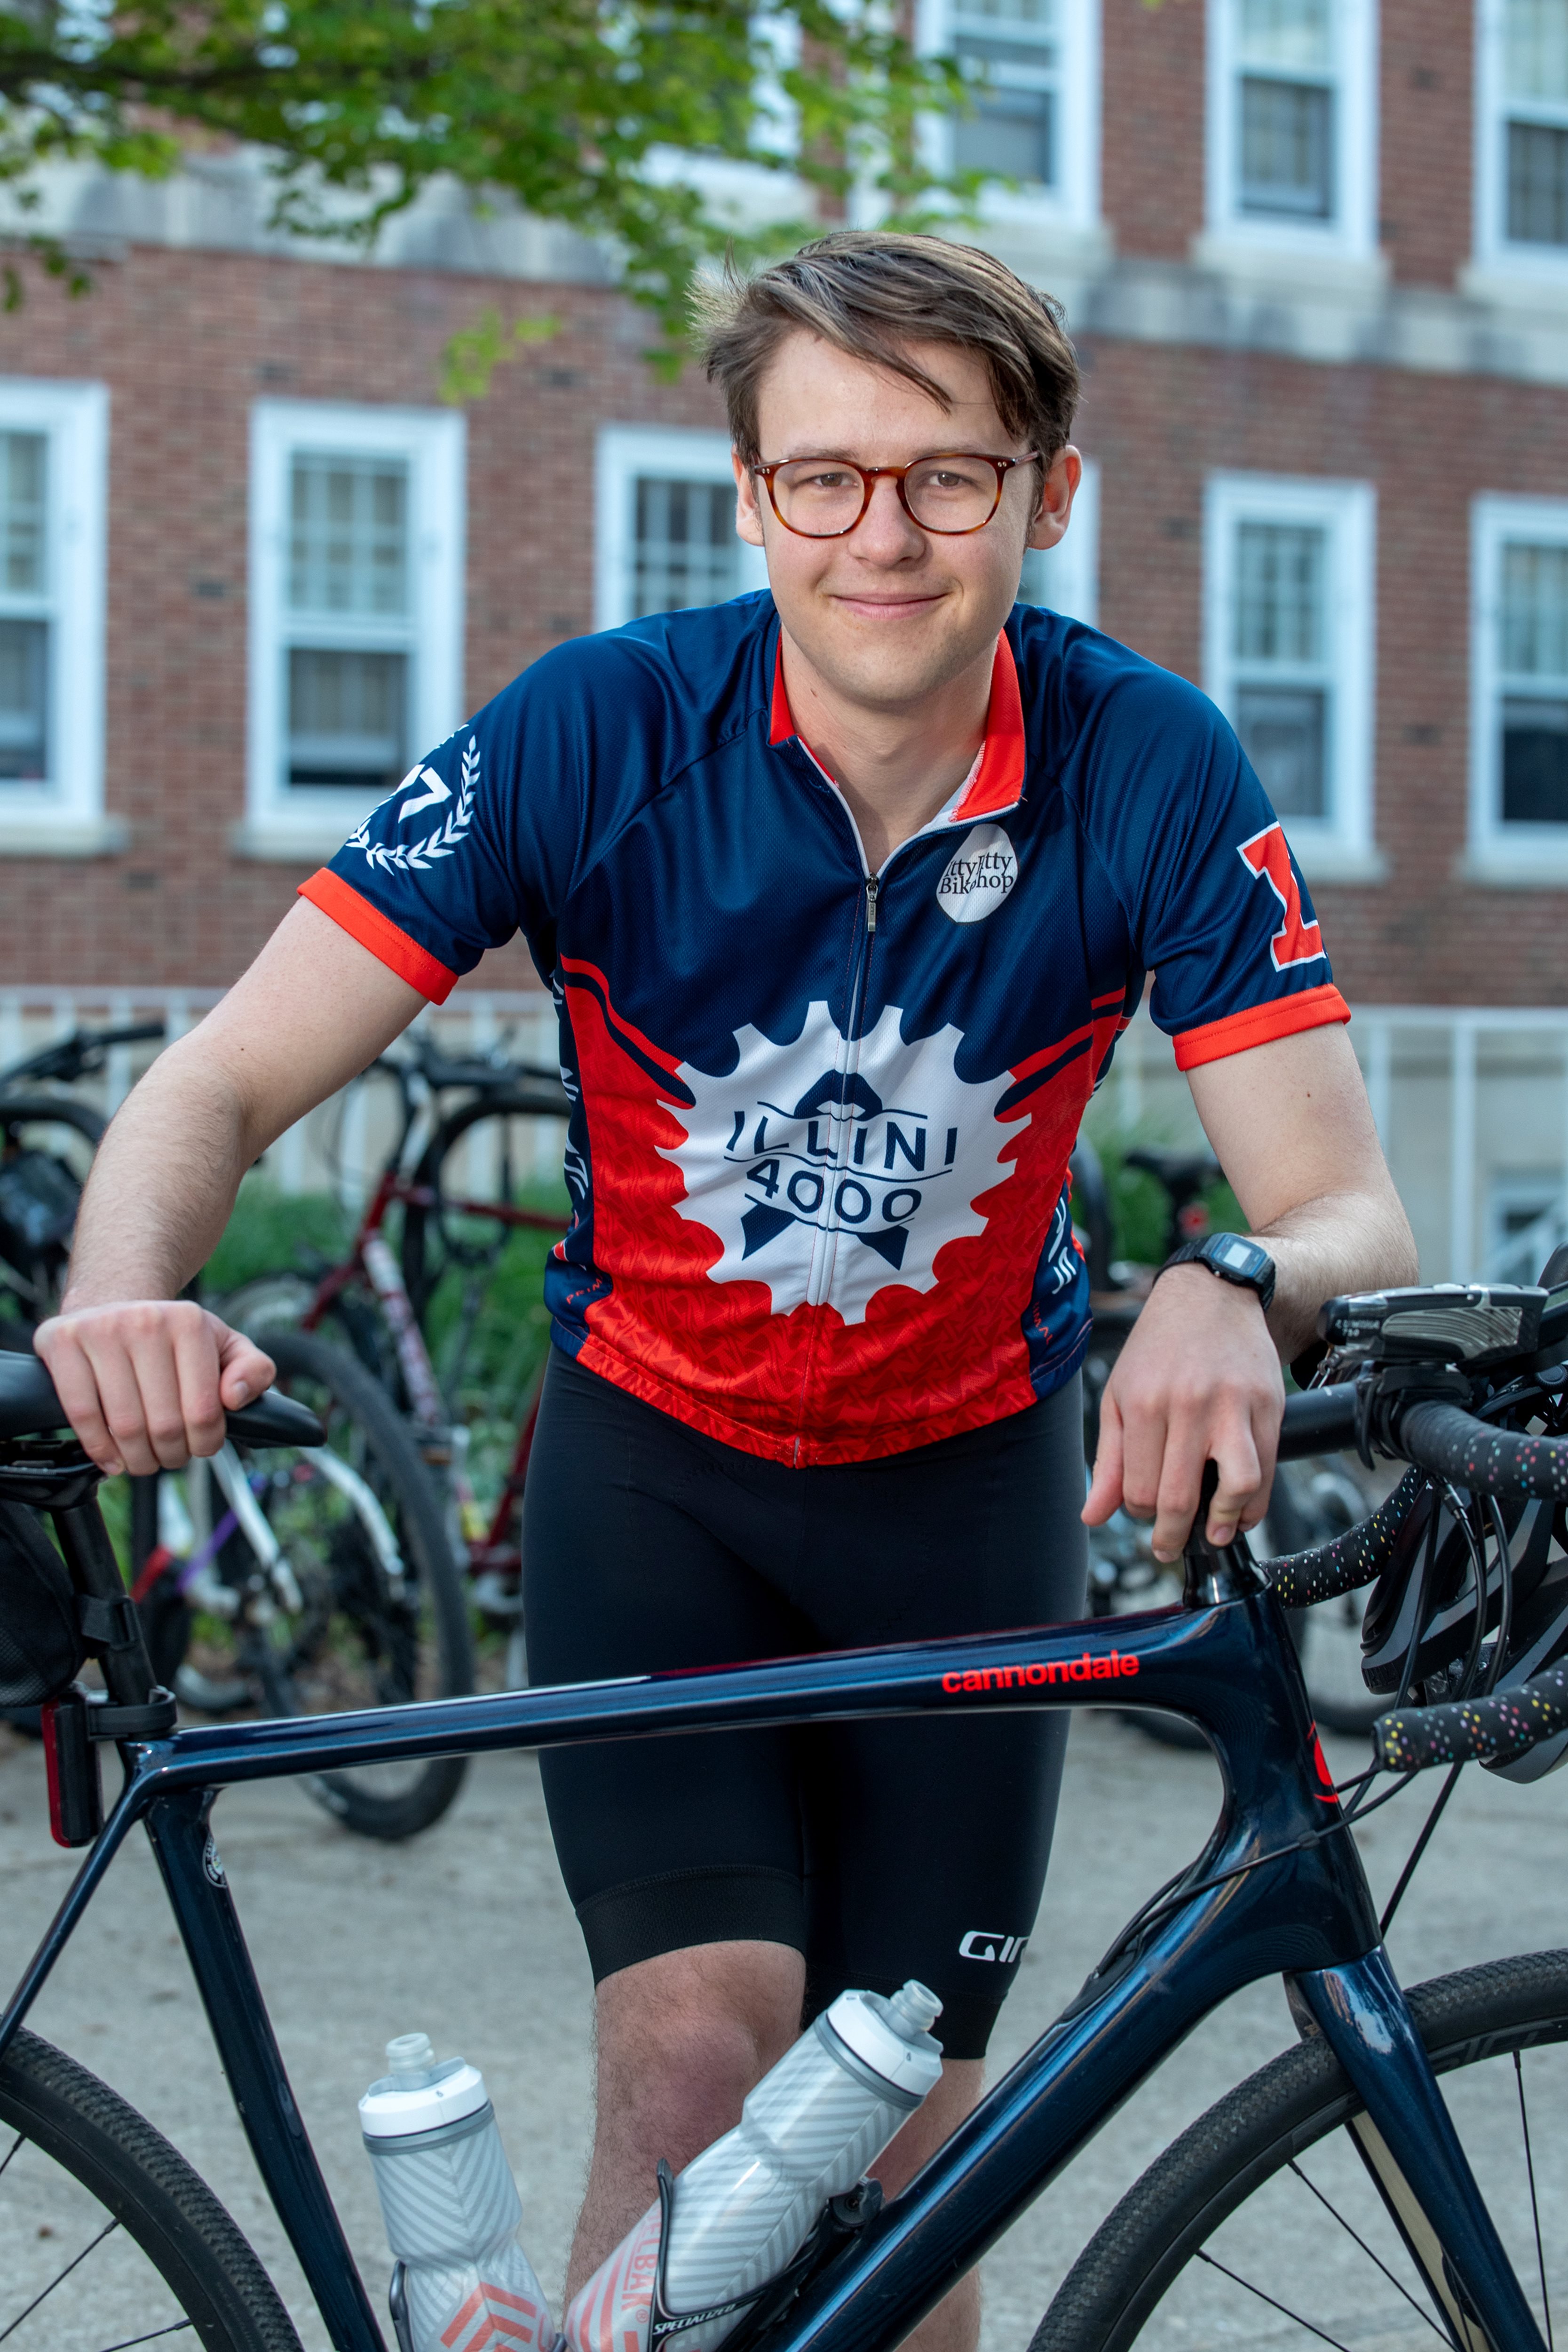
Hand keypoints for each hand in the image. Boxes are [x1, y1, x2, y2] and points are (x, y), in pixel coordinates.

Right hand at [34, 1300, 276, 1476]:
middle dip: (172, 1455)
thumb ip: (254, 1370)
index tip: (201, 1447)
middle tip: (171, 1457)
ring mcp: (100, 1330)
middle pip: (164, 1423)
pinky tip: (113, 1459)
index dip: (206, 1443)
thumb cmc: (173, 1337)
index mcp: (189, 1322)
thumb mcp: (226, 1345)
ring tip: (145, 1460)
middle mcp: (145, 1321)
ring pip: (124, 1425)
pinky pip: (81, 1413)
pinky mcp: (61, 1342)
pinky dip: (99, 1448)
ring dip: (138, 1459)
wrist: (115, 1304)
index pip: (204, 1409)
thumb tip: (235, 1397)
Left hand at [1082, 1267, 1283, 1561]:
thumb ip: (1108, 1461)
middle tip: (1170, 1547)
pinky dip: (1257, 1502)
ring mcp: (1233, 1406)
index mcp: (1144, 1404)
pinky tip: (1242, 1509)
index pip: (1140, 1490)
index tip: (1144, 1514)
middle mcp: (1188, 1406)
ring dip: (1225, 1522)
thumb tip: (1093, 1517)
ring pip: (1237, 1486)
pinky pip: (1268, 1469)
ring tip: (1214, 1531)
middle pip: (1181, 1497)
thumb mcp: (1118, 1396)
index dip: (1140, 1514)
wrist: (1211, 1296)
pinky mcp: (1268, 1405)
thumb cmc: (1158, 1349)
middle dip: (1173, 1536)